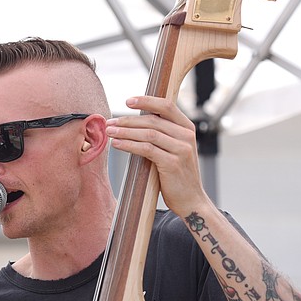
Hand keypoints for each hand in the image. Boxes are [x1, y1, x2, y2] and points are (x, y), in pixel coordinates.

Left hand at [106, 96, 208, 215]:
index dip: (147, 101)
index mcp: (187, 128)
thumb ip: (162, 135)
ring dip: (125, 132)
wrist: (191, 200)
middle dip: (128, 120)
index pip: (166, 106)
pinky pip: (147, 149)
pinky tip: (117, 144)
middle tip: (110, 122)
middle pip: (152, 120)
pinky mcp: (173, 164)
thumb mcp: (174, 150)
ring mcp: (181, 149)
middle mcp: (186, 135)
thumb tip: (135, 123)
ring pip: (148, 134)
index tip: (128, 101)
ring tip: (109, 132)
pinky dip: (129, 145)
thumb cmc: (177, 175)